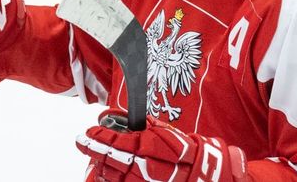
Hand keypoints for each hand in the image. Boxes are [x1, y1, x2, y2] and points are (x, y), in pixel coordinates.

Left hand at [75, 114, 246, 181]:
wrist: (213, 176)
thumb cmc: (193, 153)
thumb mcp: (171, 134)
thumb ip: (148, 129)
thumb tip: (127, 121)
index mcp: (153, 148)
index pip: (118, 142)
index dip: (100, 137)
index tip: (89, 132)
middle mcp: (148, 167)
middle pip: (112, 160)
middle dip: (95, 150)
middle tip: (83, 143)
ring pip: (115, 177)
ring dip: (101, 167)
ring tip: (94, 159)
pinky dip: (110, 180)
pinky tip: (104, 175)